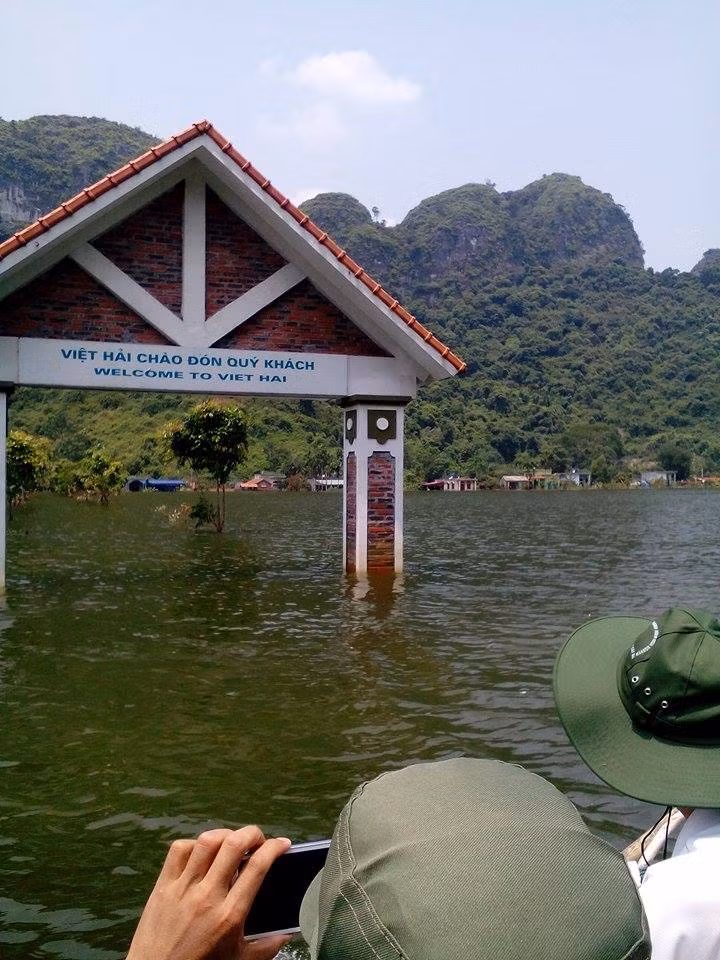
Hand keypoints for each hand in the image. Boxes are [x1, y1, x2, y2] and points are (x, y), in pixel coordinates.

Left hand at [126, 825, 292, 959]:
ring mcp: (183, 887)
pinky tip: (202, 852)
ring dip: (225, 834)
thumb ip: (265, 948)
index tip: (282, 844)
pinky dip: (194, 843)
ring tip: (232, 841)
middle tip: (258, 840)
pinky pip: (179, 850)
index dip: (274, 848)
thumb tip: (286, 935)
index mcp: (229, 915)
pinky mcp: (163, 885)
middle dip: (253, 833)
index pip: (257, 867)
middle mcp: (207, 895)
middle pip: (234, 844)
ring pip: (207, 841)